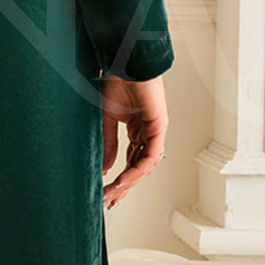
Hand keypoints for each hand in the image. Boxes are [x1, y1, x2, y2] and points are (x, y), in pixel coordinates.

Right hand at [101, 71, 167, 210]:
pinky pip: (148, 156)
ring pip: (144, 166)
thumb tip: (107, 169)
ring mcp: (154, 131)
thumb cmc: (115, 83)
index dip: (119, 180)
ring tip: (111, 193)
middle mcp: (147, 133)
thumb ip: (108, 144)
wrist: (123, 64)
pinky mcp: (158, 127)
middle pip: (137, 168)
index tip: (106, 193)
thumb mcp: (106, 120)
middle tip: (108, 201)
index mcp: (137, 130)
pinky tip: (122, 179)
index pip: (130, 162)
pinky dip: (135, 170)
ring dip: (128, 182)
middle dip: (123, 187)